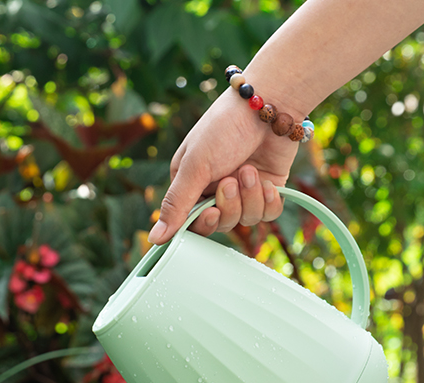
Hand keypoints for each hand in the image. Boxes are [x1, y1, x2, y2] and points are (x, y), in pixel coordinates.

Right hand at [148, 89, 300, 243]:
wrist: (268, 102)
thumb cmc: (224, 127)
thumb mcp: (194, 166)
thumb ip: (175, 205)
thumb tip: (154, 239)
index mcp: (191, 185)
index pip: (193, 223)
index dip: (204, 223)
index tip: (212, 212)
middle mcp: (216, 191)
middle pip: (222, 224)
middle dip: (229, 206)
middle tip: (230, 180)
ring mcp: (243, 191)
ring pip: (246, 220)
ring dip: (249, 197)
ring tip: (250, 170)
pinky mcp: (268, 190)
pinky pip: (268, 214)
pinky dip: (268, 201)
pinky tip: (267, 182)